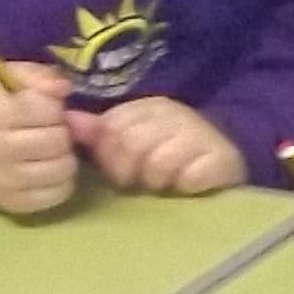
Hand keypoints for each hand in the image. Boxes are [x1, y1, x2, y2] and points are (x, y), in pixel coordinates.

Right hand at [0, 62, 79, 214]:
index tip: (38, 109)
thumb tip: (63, 88)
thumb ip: (38, 76)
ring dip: (63, 156)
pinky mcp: (14, 203)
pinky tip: (46, 169)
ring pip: (65, 167)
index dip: (51, 106)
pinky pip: (61, 192)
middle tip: (46, 131)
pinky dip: (61, 180)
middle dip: (59, 131)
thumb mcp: (8, 81)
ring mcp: (3, 180)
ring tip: (48, 150)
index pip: (48, 108)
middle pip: (60, 139)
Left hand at [67, 93, 246, 196]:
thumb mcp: (135, 136)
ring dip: (159, 181)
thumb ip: (100, 131)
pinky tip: (189, 185)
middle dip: (132, 171)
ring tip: (167, 184)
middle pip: (133, 144)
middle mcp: (173, 114)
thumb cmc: (173, 149)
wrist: (227, 155)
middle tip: (143, 181)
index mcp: (147, 107)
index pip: (111, 129)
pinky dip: (187, 185)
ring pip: (160, 162)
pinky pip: (192, 177)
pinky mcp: (222, 158)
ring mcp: (199, 134)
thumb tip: (67, 120)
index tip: (121, 172)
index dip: (109, 157)